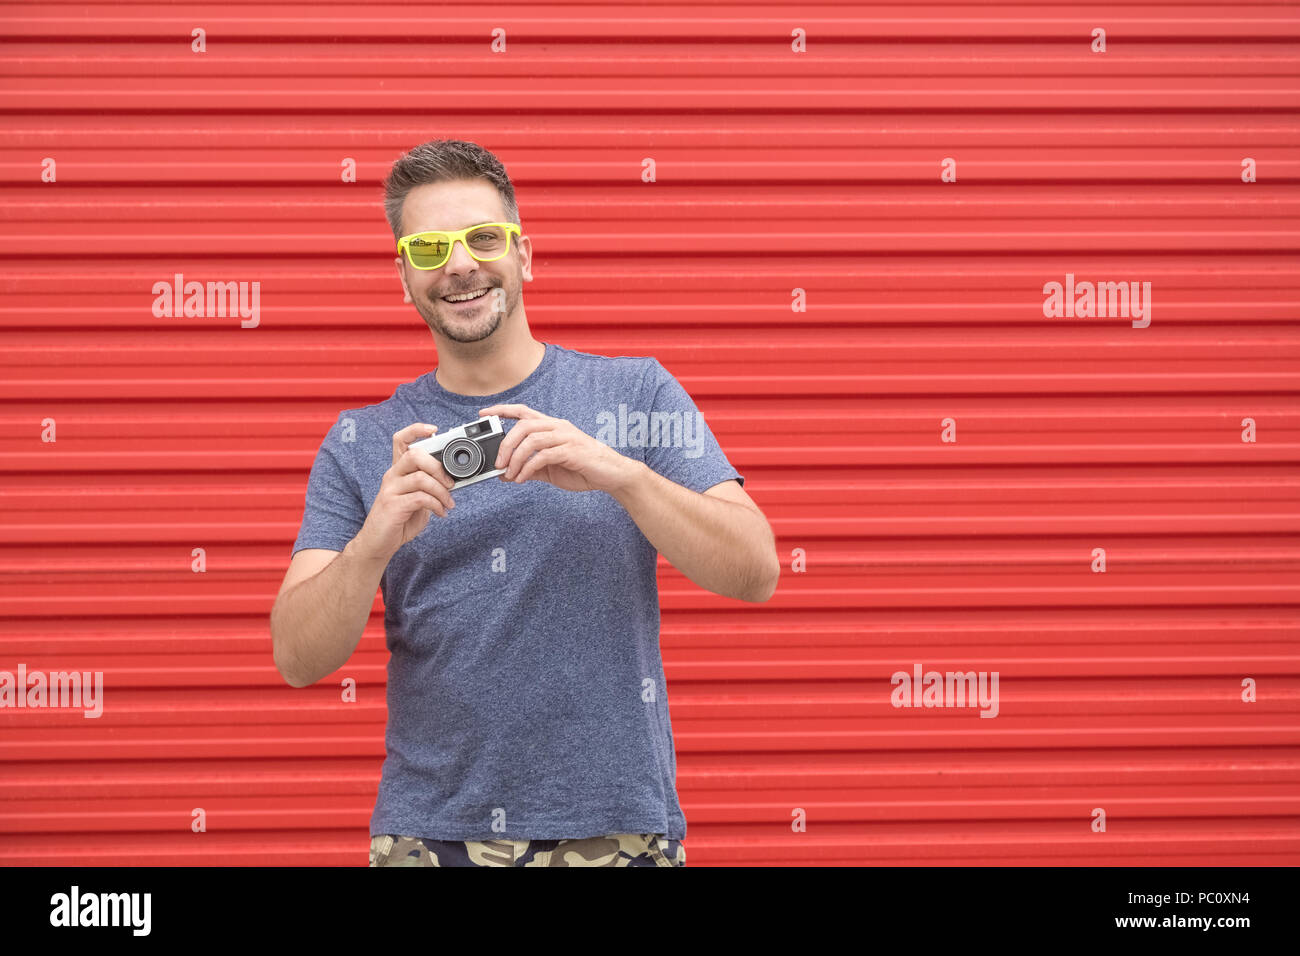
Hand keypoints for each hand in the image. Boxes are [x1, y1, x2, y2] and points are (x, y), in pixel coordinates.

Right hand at [351, 423, 456, 561]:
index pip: (400, 440)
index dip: (416, 430)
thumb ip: (429, 486)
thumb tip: (453, 479)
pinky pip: (420, 498)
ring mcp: (390, 490)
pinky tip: (441, 512)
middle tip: (451, 483)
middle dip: (438, 467)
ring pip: (420, 478)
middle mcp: (392, 476)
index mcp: (398, 470)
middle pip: (414, 455)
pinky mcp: (392, 505)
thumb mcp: (417, 498)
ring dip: (442, 491)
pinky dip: (436, 504)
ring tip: (449, 503)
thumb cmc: (400, 519)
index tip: (434, 429)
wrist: (379, 543)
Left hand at [478, 403, 639, 493]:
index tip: (483, 413)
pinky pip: (543, 456)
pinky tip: (523, 479)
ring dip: (515, 458)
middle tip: (498, 463)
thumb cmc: (582, 468)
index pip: (523, 411)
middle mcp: (558, 427)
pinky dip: (528, 468)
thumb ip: (529, 468)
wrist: (612, 475)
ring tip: (510, 474)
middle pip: (523, 425)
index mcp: (552, 426)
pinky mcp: (571, 451)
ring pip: (531, 439)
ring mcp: (565, 437)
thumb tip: (504, 473)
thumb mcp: (550, 469)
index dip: (502, 410)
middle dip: (505, 444)